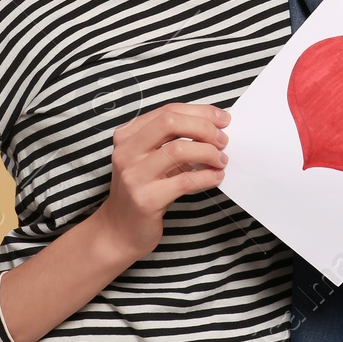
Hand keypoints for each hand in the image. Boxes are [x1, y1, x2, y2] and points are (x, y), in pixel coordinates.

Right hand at [92, 102, 230, 259]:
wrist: (119, 230)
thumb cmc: (142, 189)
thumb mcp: (150, 158)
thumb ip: (172, 140)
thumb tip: (214, 126)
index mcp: (127, 135)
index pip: (168, 111)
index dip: (200, 112)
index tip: (223, 119)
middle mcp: (126, 152)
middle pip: (170, 123)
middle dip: (204, 127)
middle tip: (223, 140)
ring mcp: (133, 175)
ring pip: (178, 149)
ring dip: (208, 153)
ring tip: (221, 160)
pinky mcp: (145, 199)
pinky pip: (184, 181)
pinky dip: (206, 176)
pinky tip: (216, 177)